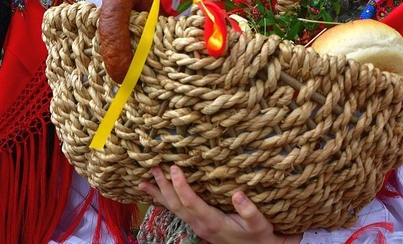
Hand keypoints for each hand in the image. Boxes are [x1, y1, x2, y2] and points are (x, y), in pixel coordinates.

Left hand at [140, 166, 300, 243]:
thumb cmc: (258, 235)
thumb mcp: (258, 223)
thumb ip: (248, 210)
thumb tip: (238, 195)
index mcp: (212, 221)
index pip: (190, 202)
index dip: (180, 185)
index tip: (174, 168)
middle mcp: (200, 224)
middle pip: (176, 204)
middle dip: (163, 186)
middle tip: (153, 169)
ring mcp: (197, 225)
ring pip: (173, 209)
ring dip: (159, 194)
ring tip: (144, 183)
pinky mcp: (199, 224)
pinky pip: (178, 211)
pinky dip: (166, 201)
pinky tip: (158, 196)